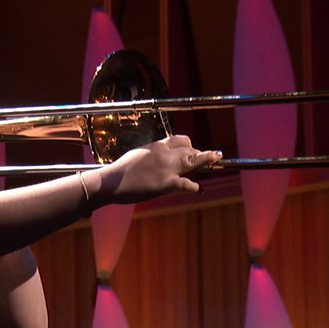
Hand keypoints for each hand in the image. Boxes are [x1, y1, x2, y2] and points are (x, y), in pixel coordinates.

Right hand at [93, 135, 221, 203]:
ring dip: (205, 159)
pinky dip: (194, 186)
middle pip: (189, 149)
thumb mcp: (137, 156)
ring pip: (192, 160)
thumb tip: (158, 159)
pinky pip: (186, 183)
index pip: (179, 139)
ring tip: (216, 158)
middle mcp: (164, 153)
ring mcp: (167, 168)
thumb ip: (151, 155)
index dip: (189, 144)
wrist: (112, 182)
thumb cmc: (120, 171)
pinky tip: (198, 188)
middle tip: (212, 155)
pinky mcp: (166, 183)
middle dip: (200, 153)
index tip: (193, 148)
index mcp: (156, 146)